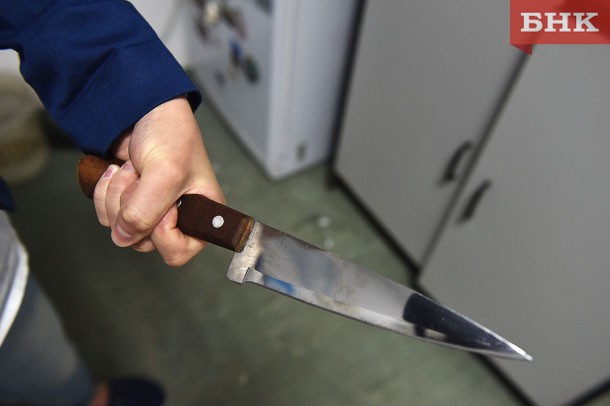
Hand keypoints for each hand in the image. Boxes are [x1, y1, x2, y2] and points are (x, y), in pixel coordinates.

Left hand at [92, 96, 224, 265]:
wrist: (144, 108)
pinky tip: (119, 170)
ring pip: (120, 229)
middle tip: (144, 177)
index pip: (177, 252)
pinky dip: (105, 193)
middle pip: (143, 242)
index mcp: (202, 218)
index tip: (164, 204)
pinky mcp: (129, 202)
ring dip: (117, 196)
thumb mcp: (165, 174)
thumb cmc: (171, 135)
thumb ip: (145, 212)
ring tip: (133, 169)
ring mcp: (151, 212)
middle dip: (134, 207)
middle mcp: (178, 220)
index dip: (163, 232)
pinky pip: (106, 215)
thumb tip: (124, 237)